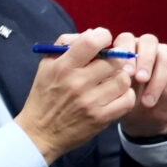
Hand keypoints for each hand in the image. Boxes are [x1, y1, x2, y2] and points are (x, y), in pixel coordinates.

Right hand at [15, 27, 137, 162]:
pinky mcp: (101, 119)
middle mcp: (78, 83)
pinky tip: (116, 96)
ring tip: (112, 81)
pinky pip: (128, 100)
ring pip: (124, 79)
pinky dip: (126, 96)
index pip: (92, 41)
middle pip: (115, 60)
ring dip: (121, 78)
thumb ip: (67, 43)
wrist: (39, 133)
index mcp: (64, 67)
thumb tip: (93, 33)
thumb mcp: (47, 65)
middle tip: (110, 64)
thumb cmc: (45, 95)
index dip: (103, 37)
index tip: (103, 42)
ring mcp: (91, 102)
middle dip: (115, 59)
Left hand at [115, 31, 166, 138]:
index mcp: (128, 48)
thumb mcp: (113, 88)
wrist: (143, 118)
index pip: (127, 38)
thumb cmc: (124, 98)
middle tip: (140, 80)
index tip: (125, 73)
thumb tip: (98, 59)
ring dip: (157, 81)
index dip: (126, 52)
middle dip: (145, 61)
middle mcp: (148, 47)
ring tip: (147, 101)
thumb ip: (108, 73)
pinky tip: (159, 101)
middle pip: (149, 41)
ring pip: (166, 57)